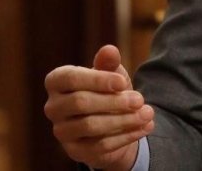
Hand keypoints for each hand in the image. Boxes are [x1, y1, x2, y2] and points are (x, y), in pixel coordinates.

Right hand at [44, 45, 153, 169]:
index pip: (70, 78)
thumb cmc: (107, 91)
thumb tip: (110, 49)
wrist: (112, 123)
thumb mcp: (111, 74)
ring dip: (124, 120)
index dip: (97, 80)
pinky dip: (127, 136)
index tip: (122, 82)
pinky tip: (146, 127)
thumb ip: (109, 63)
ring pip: (90, 126)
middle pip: (80, 103)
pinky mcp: (76, 151)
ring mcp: (62, 131)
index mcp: (57, 82)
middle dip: (114, 101)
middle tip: (140, 99)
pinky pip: (101, 145)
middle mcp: (53, 107)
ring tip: (148, 113)